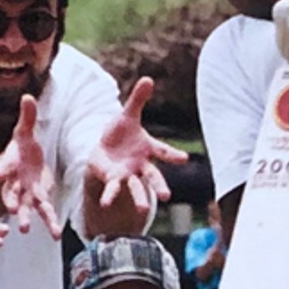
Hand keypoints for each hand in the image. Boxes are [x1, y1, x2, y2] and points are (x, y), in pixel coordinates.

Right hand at [0, 95, 58, 232]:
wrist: (28, 159)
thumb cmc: (23, 145)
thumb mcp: (26, 130)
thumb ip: (28, 116)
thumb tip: (28, 96)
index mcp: (10, 164)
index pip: (4, 167)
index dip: (2, 169)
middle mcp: (15, 182)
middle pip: (11, 191)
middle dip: (10, 200)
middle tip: (9, 209)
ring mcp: (26, 193)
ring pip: (25, 207)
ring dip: (25, 217)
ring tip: (25, 228)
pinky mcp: (39, 199)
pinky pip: (45, 211)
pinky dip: (50, 223)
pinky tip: (57, 235)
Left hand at [84, 79, 183, 220]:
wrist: (104, 150)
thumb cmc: (120, 133)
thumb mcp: (128, 115)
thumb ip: (138, 100)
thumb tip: (148, 78)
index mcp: (148, 149)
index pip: (163, 152)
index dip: (174, 155)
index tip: (185, 159)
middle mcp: (141, 165)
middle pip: (153, 176)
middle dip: (160, 185)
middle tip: (166, 196)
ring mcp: (128, 175)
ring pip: (136, 188)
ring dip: (139, 199)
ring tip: (142, 210)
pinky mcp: (113, 180)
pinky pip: (113, 189)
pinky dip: (110, 196)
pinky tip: (105, 203)